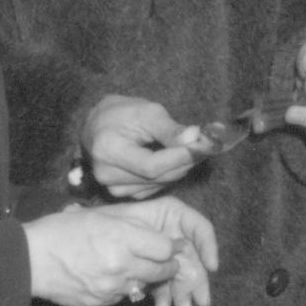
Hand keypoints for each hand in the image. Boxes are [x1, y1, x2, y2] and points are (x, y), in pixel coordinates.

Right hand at [25, 196, 220, 305]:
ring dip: (140, 277)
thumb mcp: (97, 216)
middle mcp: (121, 266)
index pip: (166, 249)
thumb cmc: (59, 231)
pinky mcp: (100, 304)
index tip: (167, 246)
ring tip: (123, 265)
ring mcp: (111, 289)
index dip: (169, 247)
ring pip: (142, 286)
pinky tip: (102, 276)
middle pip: (161, 271)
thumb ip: (131, 226)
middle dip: (164, 266)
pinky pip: (120, 297)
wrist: (28, 261)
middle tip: (157, 259)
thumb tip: (159, 236)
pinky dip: (118, 288)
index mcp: (121, 238)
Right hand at [81, 95, 200, 195]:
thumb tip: (196, 138)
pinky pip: (154, 188)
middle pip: (157, 177)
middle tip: (207, 146)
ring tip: (192, 149)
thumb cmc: (122, 114)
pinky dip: (169, 175)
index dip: (180, 158)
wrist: (98, 127)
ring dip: (180, 168)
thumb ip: (170, 128)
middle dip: (186, 161)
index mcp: (108, 150)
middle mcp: (106, 174)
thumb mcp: (146, 112)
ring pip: (159, 184)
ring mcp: (112, 187)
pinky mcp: (121, 193)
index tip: (203, 146)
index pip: (151, 165)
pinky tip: (174, 161)